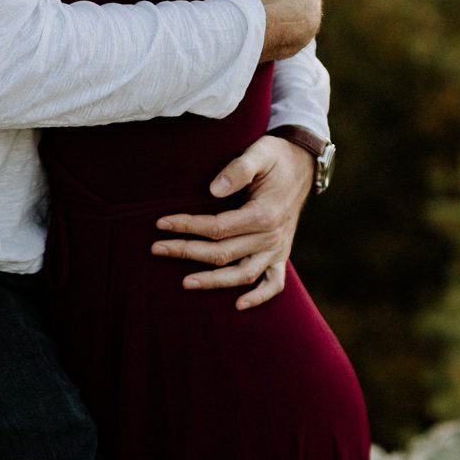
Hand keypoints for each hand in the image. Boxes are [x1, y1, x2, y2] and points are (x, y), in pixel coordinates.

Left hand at [149, 134, 315, 309]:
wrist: (303, 164)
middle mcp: (272, 236)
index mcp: (264, 214)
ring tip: (184, 283)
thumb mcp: (259, 153)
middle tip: (155, 249)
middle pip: (223, 253)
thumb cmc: (275, 157)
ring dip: (214, 281)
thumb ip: (237, 170)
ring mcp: (278, 248)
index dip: (187, 226)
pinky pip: (275, 284)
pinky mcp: (282, 254)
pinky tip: (238, 305)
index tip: (160, 223)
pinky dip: (259, 297)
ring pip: (243, 274)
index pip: (218, 227)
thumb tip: (213, 190)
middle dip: (187, 251)